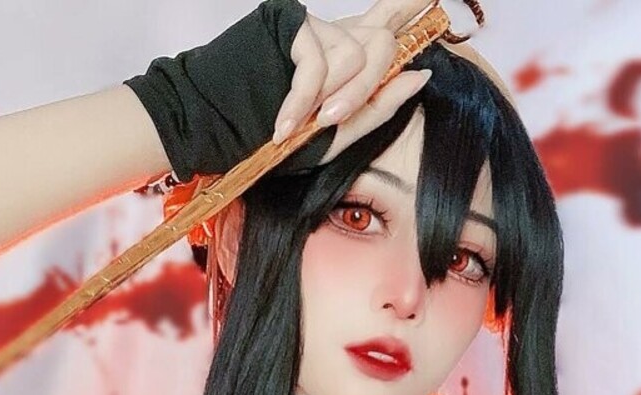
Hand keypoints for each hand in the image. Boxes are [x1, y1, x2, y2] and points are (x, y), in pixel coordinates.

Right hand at [272, 2, 434, 164]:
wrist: (220, 129)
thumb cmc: (276, 136)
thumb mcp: (337, 134)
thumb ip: (379, 106)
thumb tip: (419, 75)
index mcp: (350, 56)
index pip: (389, 17)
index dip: (410, 3)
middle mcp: (337, 34)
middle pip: (382, 42)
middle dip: (365, 87)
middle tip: (333, 118)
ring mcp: (314, 26)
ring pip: (355, 54)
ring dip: (334, 95)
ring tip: (304, 121)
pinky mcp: (291, 24)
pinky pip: (318, 61)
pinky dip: (303, 98)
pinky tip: (285, 122)